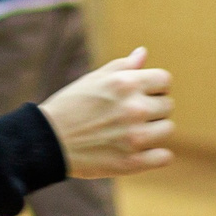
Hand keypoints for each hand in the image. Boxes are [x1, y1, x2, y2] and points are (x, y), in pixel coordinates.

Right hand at [37, 47, 174, 177]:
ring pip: (167, 128)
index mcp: (126, 84)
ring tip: (134, 131)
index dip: (155, 86)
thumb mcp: (94, 79)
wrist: (48, 141)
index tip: (143, 93)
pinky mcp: (132, 162)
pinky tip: (143, 151)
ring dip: (155, 130)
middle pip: (167, 105)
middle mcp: (134, 108)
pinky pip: (164, 156)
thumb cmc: (70, 106)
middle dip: (154, 107)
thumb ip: (122, 66)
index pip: (165, 80)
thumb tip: (143, 53)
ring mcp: (135, 137)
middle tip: (132, 114)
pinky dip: (157, 155)